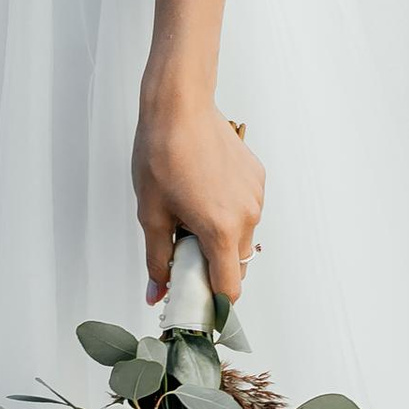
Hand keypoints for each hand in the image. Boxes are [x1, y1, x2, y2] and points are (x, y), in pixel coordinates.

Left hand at [133, 86, 264, 305]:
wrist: (180, 106)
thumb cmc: (162, 154)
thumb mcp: (151, 214)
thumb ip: (158, 260)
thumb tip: (157, 293)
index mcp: (221, 229)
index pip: (230, 288)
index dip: (213, 302)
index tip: (195, 301)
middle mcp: (247, 215)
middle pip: (236, 263)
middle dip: (212, 267)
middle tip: (183, 252)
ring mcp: (255, 195)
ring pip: (242, 236)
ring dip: (221, 238)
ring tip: (190, 213)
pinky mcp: (257, 178)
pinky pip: (246, 209)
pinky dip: (229, 212)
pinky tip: (204, 192)